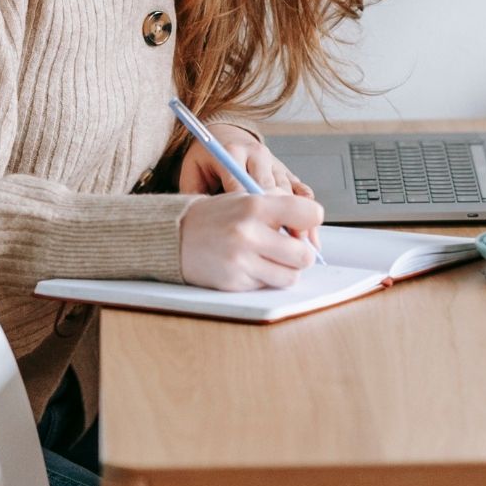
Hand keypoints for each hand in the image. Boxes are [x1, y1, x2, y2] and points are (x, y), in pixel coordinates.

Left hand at [178, 122, 321, 251]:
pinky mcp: (286, 170)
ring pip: (289, 191)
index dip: (248, 212)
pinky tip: (311, 231)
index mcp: (232, 152)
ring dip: (297, 219)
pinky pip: (301, 190)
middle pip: (271, 188)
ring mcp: (274, 162)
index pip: (241, 184)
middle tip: (282, 245)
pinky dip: (307, 212)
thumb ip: (194, 195)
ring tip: (301, 245)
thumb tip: (194, 225)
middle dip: (278, 218)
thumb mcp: (192, 172)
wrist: (223, 134)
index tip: (252, 237)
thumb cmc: (206, 159)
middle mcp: (257, 155)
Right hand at [179, 190, 325, 290]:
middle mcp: (249, 232)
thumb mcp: (245, 199)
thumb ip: (278, 210)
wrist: (174, 235)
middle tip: (287, 248)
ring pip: (290, 277)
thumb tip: (310, 232)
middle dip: (299, 254)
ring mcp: (241, 260)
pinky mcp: (234, 282)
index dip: (310, 220)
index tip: (300, 224)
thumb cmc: (215, 217)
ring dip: (284, 270)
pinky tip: (247, 266)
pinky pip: (267, 286)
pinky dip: (263, 279)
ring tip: (268, 258)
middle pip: (304, 254)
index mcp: (256, 205)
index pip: (309, 213)